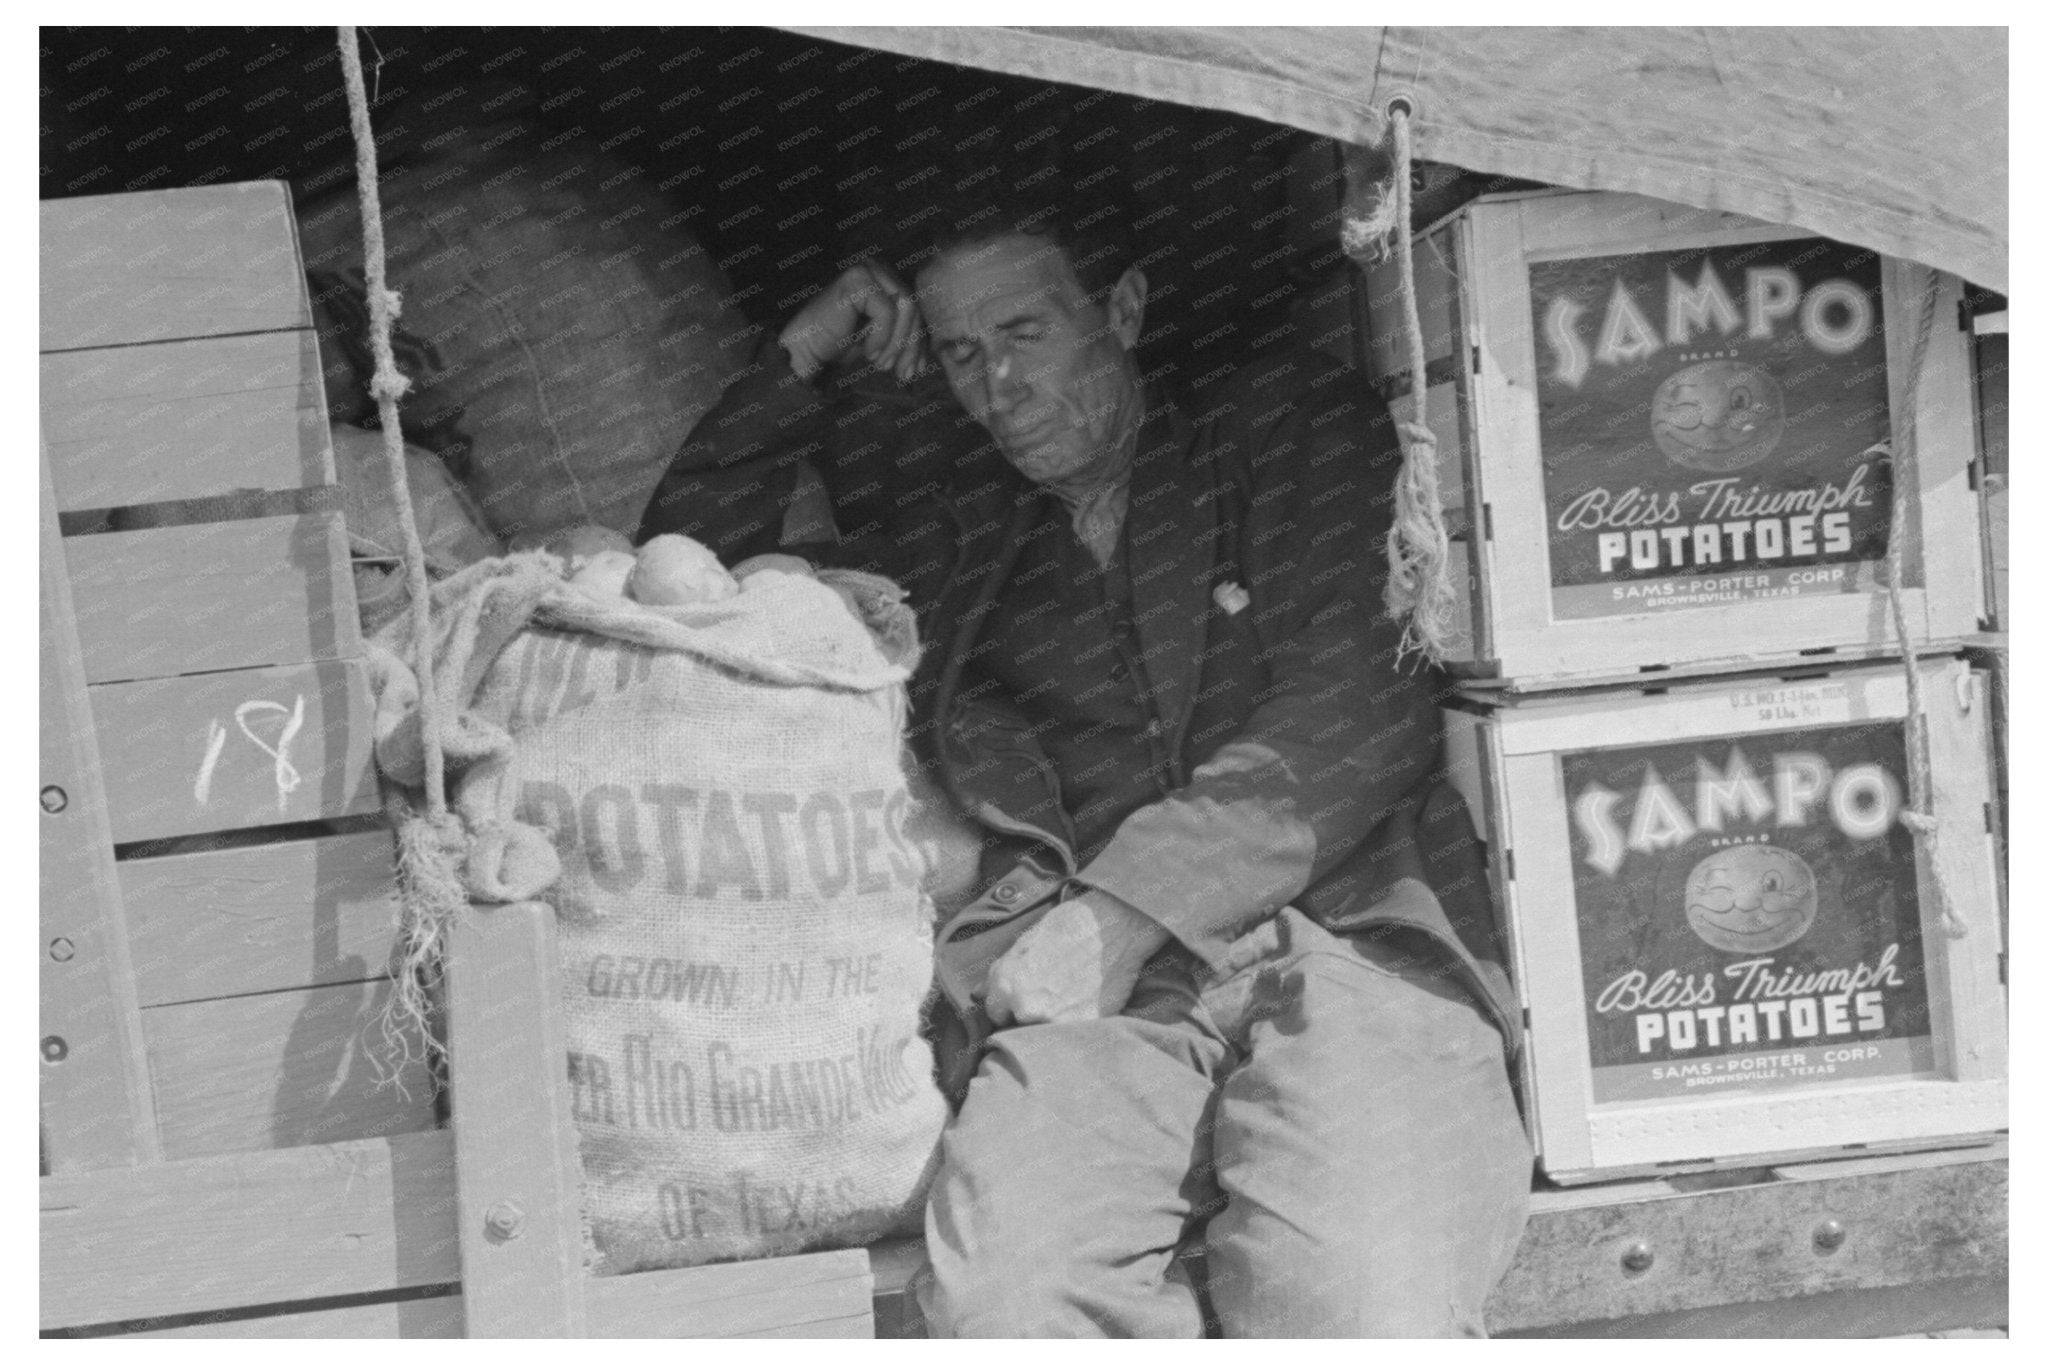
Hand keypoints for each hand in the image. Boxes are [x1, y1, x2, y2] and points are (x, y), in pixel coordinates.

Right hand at [778, 259, 928, 383]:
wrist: (807, 350)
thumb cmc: (841, 344)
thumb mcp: (883, 339)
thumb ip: (905, 335)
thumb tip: (931, 354)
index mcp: (887, 278)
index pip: (917, 308)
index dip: (919, 341)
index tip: (918, 370)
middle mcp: (879, 267)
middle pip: (914, 307)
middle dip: (911, 345)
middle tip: (904, 374)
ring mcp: (867, 269)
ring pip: (906, 308)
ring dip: (898, 343)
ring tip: (884, 365)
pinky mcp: (857, 278)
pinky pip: (886, 311)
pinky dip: (882, 337)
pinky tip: (870, 354)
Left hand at [982, 890, 1171, 1027]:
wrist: (1113, 923)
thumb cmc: (1068, 926)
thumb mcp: (1024, 943)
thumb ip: (998, 974)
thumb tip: (976, 995)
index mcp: (1005, 986)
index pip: (995, 1015)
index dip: (1009, 1006)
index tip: (1025, 998)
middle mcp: (1025, 1007)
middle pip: (1019, 1028)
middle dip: (1029, 1017)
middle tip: (1050, 995)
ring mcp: (1056, 1020)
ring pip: (1044, 1034)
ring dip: (1052, 1023)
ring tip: (1068, 997)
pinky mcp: (1085, 1026)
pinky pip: (1072, 1035)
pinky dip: (1076, 1023)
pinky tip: (1085, 1000)